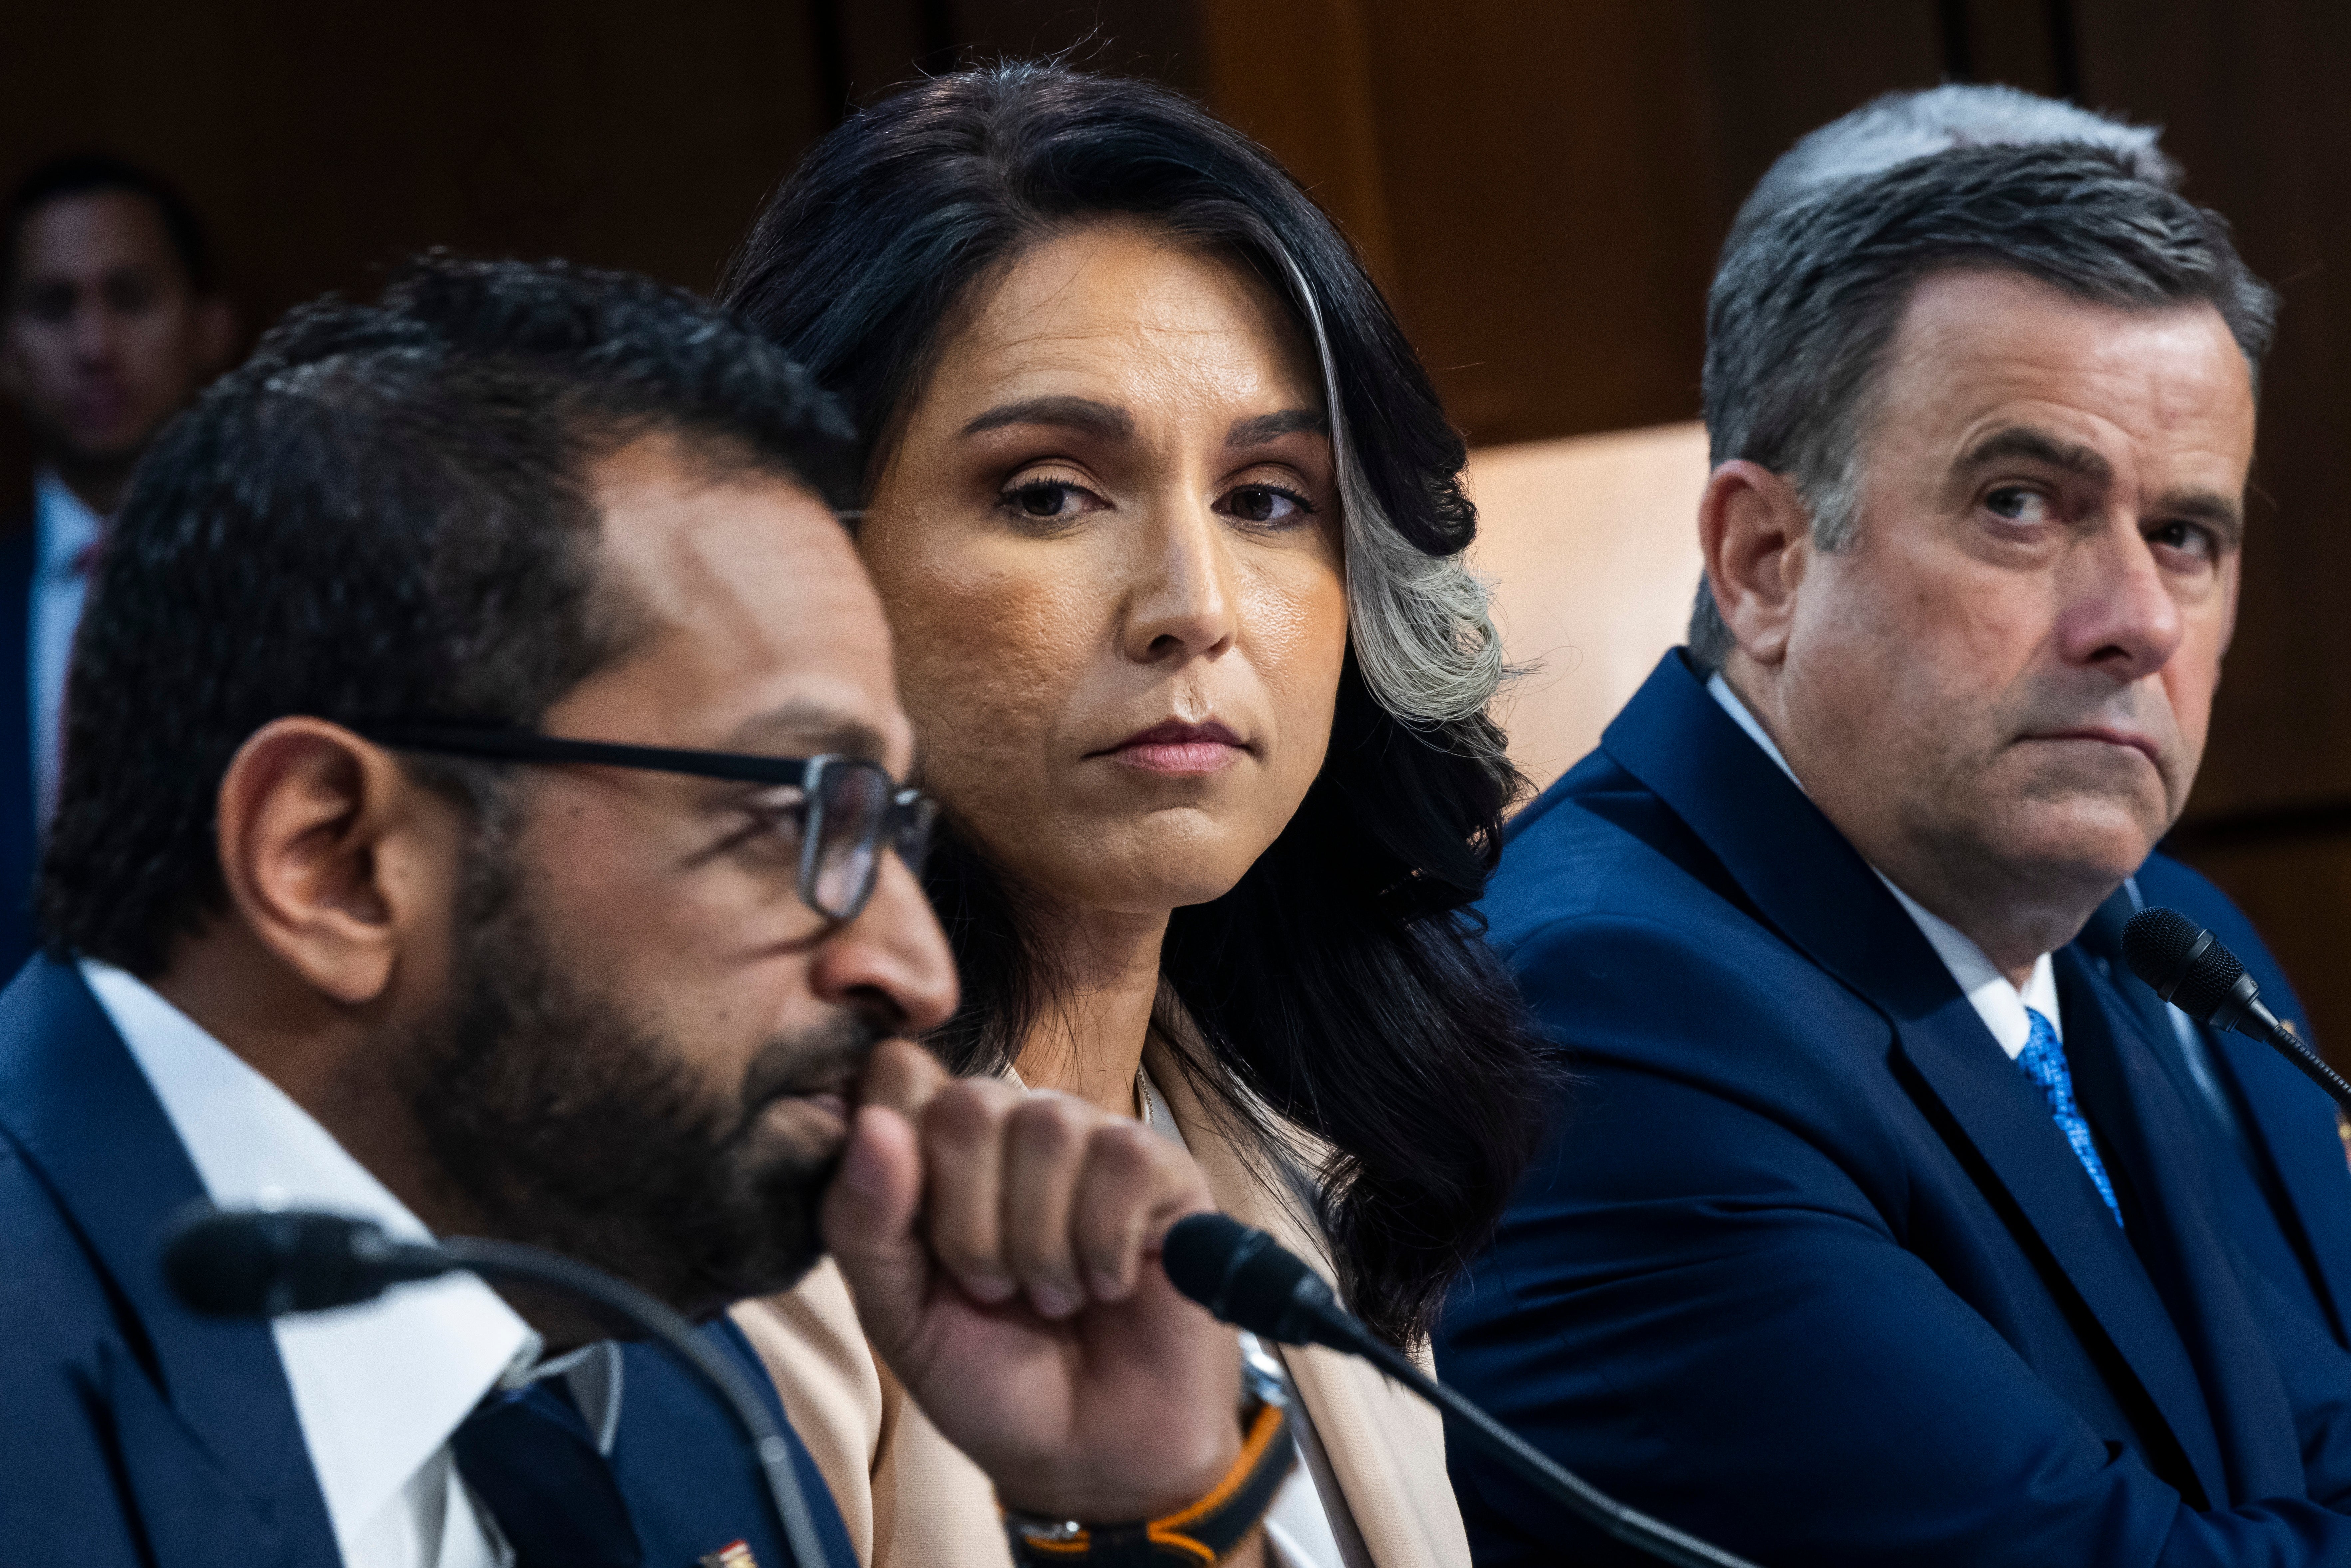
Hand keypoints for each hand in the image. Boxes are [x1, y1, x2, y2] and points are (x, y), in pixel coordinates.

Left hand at [823, 1040, 1243, 1522]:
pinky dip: (1104, 1246)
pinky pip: (1122, 1162)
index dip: (896, 1151)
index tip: (915, 1240)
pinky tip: (1108, 1286)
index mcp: (937, 1149)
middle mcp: (1013, 1126)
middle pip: (968, 1105)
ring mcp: (1092, 1140)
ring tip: (1054, 1297)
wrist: (1089, 1455)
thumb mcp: (896, 1314)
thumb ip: (862, 1221)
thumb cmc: (989, 1377)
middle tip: (994, 1290)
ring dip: (1040, 1246)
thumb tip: (868, 1122)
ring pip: (1047, 1129)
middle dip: (968, 1225)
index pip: (897, 1073)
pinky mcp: (1165, 1167)